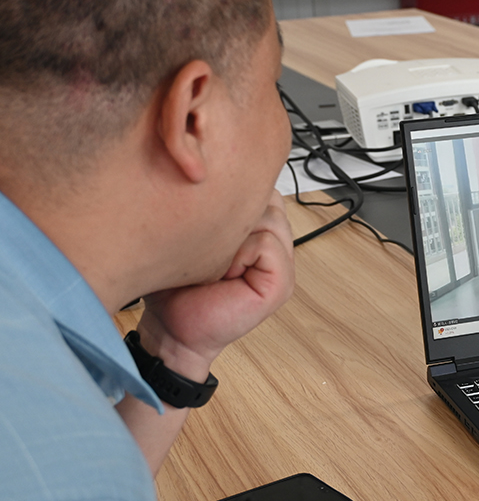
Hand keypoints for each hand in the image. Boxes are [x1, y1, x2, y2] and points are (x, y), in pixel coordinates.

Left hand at [136, 192, 294, 380]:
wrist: (171, 330)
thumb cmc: (174, 285)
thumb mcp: (193, 232)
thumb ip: (217, 205)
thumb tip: (220, 170)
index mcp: (261, 229)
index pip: (262, 188)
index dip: (232, 198)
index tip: (203, 221)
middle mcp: (278, 244)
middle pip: (267, 199)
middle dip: (230, 216)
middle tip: (207, 249)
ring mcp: (284, 266)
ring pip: (268, 217)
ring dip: (232, 237)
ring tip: (214, 263)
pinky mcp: (282, 285)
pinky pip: (267, 244)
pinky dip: (238, 255)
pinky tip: (223, 274)